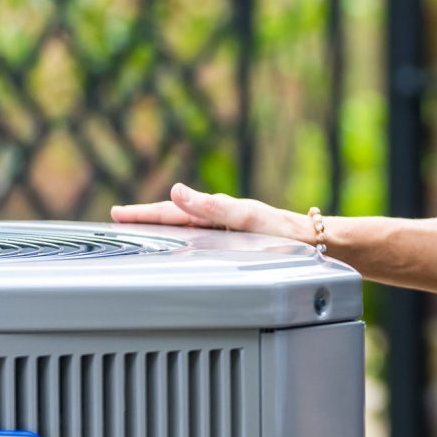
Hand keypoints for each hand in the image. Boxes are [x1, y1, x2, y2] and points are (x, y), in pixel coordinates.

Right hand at [111, 183, 307, 241]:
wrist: (321, 245)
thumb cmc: (289, 235)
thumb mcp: (249, 219)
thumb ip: (213, 207)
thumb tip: (176, 191)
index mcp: (221, 212)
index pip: (173, 212)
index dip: (144, 214)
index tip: (115, 214)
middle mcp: (223, 221)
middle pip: (177, 218)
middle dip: (146, 218)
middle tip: (117, 219)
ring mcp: (231, 232)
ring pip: (188, 228)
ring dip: (163, 228)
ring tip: (140, 230)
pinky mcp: (241, 243)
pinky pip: (202, 239)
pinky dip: (183, 239)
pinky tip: (181, 245)